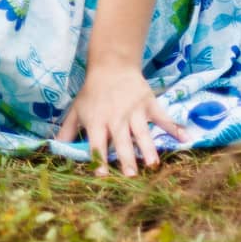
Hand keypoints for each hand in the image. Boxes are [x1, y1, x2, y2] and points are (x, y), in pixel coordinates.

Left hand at [55, 64, 183, 176]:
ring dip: (148, 149)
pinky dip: (175, 127)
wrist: (112, 65)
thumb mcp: (76, 110)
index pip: (97, 143)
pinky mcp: (149, 104)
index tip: (101, 175)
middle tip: (131, 176)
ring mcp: (135, 111)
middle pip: (122, 141)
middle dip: (126, 159)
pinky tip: (185, 138)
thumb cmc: (92, 92)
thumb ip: (66, 131)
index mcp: (97, 121)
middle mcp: (116, 118)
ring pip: (142, 133)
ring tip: (153, 165)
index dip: (98, 159)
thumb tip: (54, 149)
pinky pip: (163, 118)